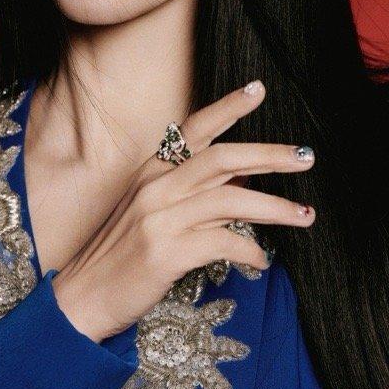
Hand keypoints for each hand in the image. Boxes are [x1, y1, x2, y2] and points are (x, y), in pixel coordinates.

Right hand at [52, 79, 317, 341]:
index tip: (258, 89)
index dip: (228, 108)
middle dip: (271, 155)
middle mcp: (155, 188)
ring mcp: (159, 219)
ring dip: (275, 208)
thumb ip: (194, 192)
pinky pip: (224, 243)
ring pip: (232, 200)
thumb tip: (245, 179)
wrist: (80, 299)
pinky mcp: (165, 252)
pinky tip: (260, 260)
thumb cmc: (120, 256)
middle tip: (307, 157)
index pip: (195, 130)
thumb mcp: (152, 213)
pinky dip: (250, 250)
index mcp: (151, 173)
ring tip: (304, 216)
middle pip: (224, 159)